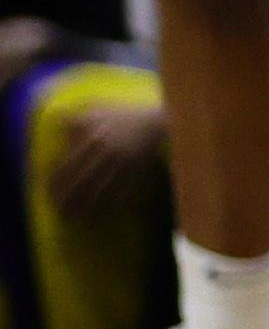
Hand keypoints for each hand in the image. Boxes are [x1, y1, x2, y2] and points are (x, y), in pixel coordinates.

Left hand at [44, 93, 164, 214]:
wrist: (158, 119)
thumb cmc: (124, 115)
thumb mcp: (98, 109)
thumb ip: (75, 116)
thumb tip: (55, 124)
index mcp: (92, 137)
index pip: (67, 166)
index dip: (55, 184)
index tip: (49, 194)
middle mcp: (105, 152)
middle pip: (80, 182)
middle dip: (67, 200)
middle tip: (59, 212)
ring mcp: (121, 162)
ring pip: (98, 190)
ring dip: (84, 207)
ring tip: (73, 220)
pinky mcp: (135, 170)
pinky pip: (119, 191)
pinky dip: (108, 205)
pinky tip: (100, 214)